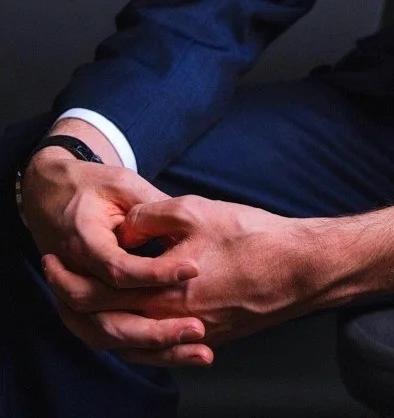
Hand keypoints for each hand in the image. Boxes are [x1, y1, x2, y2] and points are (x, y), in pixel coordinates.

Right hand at [22, 149, 208, 364]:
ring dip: (153, 348)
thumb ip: (152, 207)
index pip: (118, 269)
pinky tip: (180, 352)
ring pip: (108, 337)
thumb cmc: (92, 185)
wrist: (52, 193)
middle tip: (198, 327)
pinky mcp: (84, 308)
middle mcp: (74, 276)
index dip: (156, 273)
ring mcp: (73, 298)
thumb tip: (189, 228)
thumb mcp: (123, 184)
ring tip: (198, 349)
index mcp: (82, 241)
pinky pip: (110, 338)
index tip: (193, 269)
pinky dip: (142, 350)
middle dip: (155, 329)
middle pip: (108, 319)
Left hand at [43, 195, 310, 363]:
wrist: (298, 268)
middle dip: (75, 300)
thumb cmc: (251, 237)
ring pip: (129, 338)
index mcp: (161, 294)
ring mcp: (189, 336)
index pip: (97, 295)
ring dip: (101, 319)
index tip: (54, 260)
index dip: (68, 278)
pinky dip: (135, 334)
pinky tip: (132, 318)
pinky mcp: (207, 338)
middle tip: (58, 278)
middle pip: (106, 322)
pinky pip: (158, 346)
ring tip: (88, 297)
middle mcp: (170, 324)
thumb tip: (126, 226)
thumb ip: (152, 217)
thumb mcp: (194, 211)